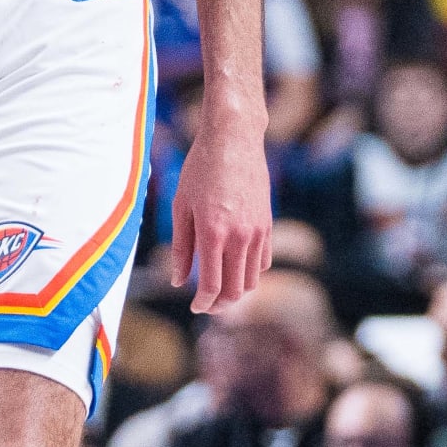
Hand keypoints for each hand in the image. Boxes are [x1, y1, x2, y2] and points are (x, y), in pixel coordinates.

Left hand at [170, 114, 270, 312]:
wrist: (234, 139)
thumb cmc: (200, 168)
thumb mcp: (180, 205)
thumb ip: (181, 246)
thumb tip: (178, 280)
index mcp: (213, 232)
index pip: (212, 284)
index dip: (203, 303)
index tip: (195, 307)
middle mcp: (240, 236)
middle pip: (235, 289)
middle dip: (220, 303)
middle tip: (205, 304)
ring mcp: (258, 231)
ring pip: (251, 279)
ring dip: (235, 290)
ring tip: (218, 288)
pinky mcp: (268, 224)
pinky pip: (263, 261)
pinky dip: (249, 272)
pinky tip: (234, 267)